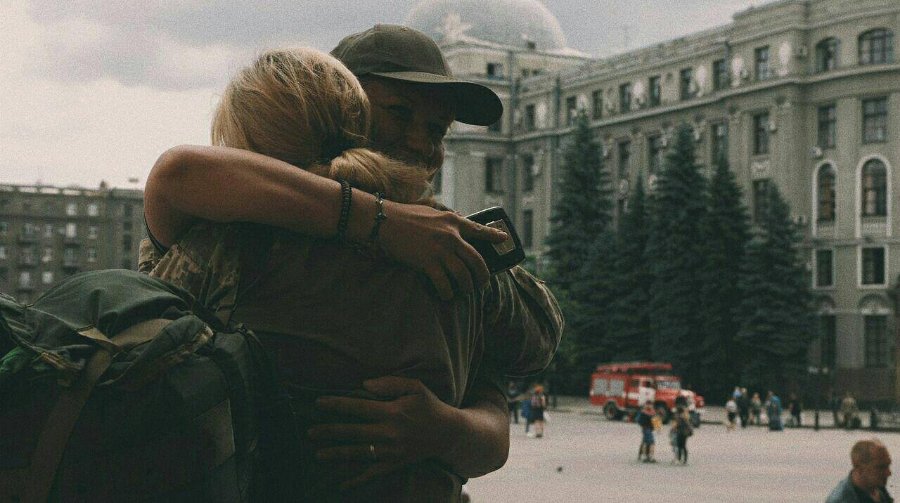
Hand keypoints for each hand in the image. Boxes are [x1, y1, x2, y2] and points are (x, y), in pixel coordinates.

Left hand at [308, 376, 459, 488]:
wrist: (448, 434)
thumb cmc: (429, 406)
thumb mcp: (415, 387)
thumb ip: (390, 383)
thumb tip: (364, 385)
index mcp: (392, 411)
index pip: (359, 407)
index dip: (337, 405)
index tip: (318, 403)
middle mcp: (389, 432)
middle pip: (354, 432)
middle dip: (330, 432)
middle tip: (309, 432)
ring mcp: (391, 451)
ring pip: (359, 453)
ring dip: (337, 454)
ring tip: (318, 454)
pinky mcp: (395, 464)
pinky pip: (373, 473)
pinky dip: (356, 480)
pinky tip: (341, 484)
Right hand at [379, 202, 507, 299]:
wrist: (384, 221)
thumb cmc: (405, 215)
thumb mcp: (431, 212)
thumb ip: (447, 217)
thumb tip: (460, 218)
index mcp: (453, 221)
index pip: (479, 230)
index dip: (494, 236)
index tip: (504, 240)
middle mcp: (451, 236)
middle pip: (476, 260)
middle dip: (482, 276)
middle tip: (481, 283)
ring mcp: (440, 250)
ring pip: (463, 275)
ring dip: (466, 287)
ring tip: (465, 291)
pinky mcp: (427, 262)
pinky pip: (444, 283)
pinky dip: (448, 292)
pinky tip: (447, 295)